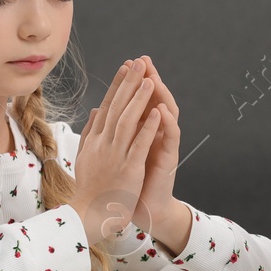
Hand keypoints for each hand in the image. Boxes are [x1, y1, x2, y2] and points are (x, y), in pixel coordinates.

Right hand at [71, 61, 163, 241]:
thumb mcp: (86, 155)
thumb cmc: (90, 187)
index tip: (125, 67)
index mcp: (95, 139)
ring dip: (140, 99)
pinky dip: (148, 127)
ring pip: (128, 121)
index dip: (118, 85)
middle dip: (129, 83)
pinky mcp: (128, 168)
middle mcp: (103, 143)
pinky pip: (139, 144)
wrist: (89, 216)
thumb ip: (91, 132)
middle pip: (117, 107)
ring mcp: (115, 155)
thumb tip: (95, 110)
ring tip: (149, 79)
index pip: (108, 106)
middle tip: (139, 62)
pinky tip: (157, 112)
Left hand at [124, 55, 190, 253]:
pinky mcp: (169, 157)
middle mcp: (155, 133)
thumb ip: (113, 129)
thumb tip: (100, 109)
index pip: (138, 100)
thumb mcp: (117, 151)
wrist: (143, 209)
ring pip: (166, 112)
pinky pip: (170, 136)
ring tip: (153, 78)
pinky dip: (166, 122)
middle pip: (154, 100)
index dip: (132, 83)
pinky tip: (161, 110)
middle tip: (143, 61)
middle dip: (148, 79)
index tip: (125, 64)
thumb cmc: (130, 181)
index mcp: (140, 130)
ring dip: (160, 95)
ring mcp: (163, 144)